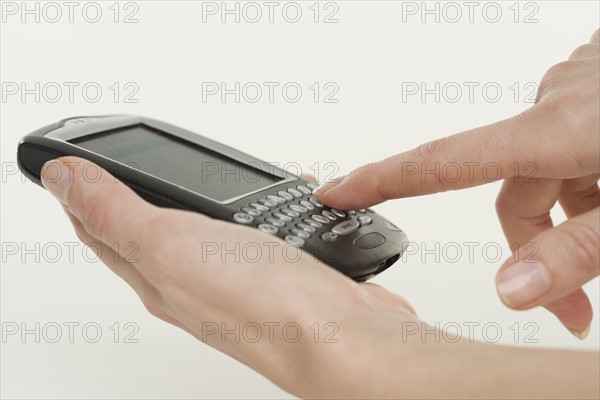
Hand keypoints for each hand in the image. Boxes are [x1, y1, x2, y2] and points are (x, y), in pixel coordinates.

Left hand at [40, 157, 598, 397]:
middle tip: (108, 175)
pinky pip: (243, 228)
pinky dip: (238, 206)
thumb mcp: (171, 246)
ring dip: (183, 199)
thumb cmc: (264, 305)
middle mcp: (190, 277)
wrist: (342, 335)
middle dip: (126, 196)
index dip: (80, 196)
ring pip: (195, 228)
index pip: (100, 231)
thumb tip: (62, 180)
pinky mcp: (271, 266)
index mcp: (155, 272)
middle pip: (142, 232)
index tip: (71, 169)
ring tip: (163, 183)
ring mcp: (232, 272)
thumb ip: (116, 212)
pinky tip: (244, 202)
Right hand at [316, 29, 599, 338]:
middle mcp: (556, 100)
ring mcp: (581, 87)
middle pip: (512, 190)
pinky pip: (574, 142)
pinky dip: (589, 181)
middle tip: (574, 313)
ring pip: (549, 170)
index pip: (438, 161)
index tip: (334, 190)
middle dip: (539, 254)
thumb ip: (581, 247)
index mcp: (555, 127)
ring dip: (574, 220)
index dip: (380, 179)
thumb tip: (513, 290)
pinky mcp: (599, 84)